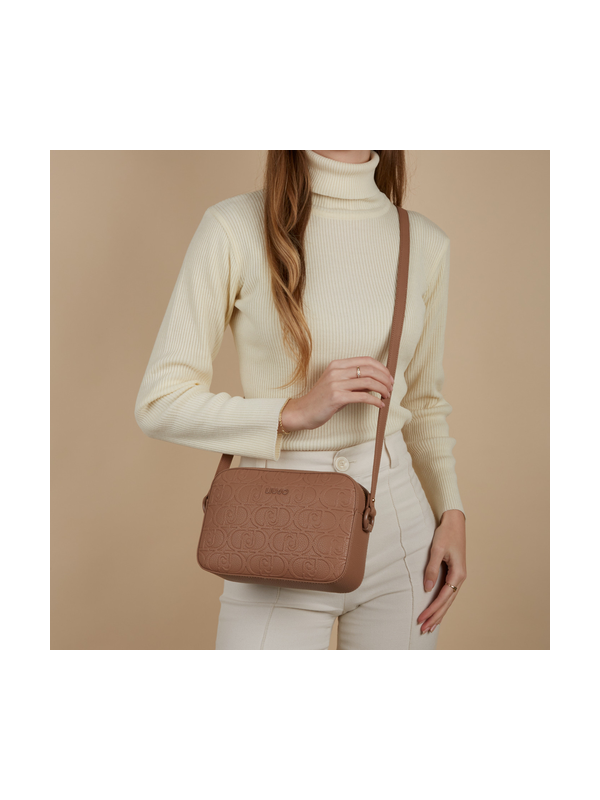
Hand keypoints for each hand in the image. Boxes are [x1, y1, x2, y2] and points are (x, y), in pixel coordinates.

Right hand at [282, 357, 393, 431]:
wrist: (302, 411)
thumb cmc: (321, 400)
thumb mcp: (337, 385)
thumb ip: (354, 382)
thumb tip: (375, 383)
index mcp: (337, 364)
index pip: (366, 360)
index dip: (381, 367)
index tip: (389, 376)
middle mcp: (337, 371)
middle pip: (369, 370)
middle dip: (385, 378)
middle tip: (391, 387)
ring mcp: (336, 384)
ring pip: (368, 382)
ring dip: (382, 389)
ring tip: (387, 395)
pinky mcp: (337, 397)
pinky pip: (363, 397)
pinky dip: (375, 400)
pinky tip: (380, 405)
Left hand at [417, 509, 466, 634]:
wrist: (454, 522)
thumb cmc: (446, 534)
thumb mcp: (436, 550)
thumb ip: (432, 569)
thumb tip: (427, 588)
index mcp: (458, 573)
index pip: (444, 597)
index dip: (432, 609)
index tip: (421, 618)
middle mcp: (460, 578)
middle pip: (447, 603)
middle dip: (436, 617)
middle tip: (423, 630)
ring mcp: (458, 576)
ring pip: (448, 600)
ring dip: (439, 613)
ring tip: (429, 626)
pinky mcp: (453, 573)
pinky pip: (447, 593)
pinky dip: (441, 604)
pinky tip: (436, 611)